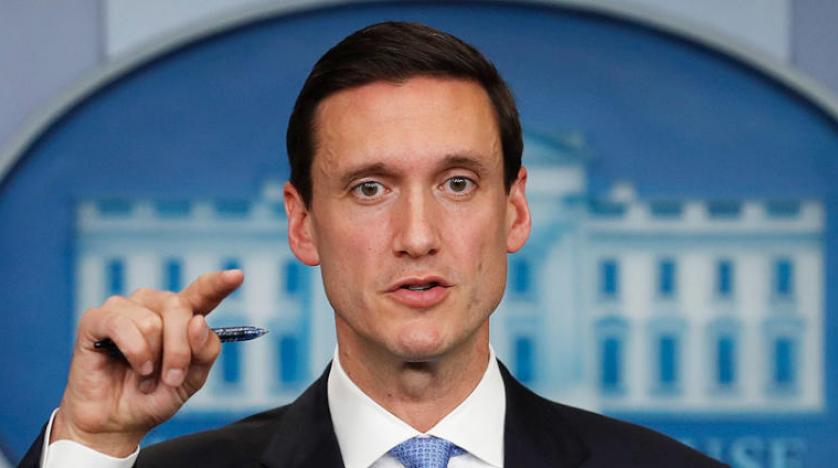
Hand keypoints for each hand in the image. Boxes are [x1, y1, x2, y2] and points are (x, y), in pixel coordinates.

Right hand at [50, 269, 244, 455]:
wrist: (117, 422)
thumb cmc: (155, 396)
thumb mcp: (193, 379)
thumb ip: (204, 351)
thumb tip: (198, 322)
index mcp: (182, 315)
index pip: (203, 292)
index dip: (218, 283)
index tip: (237, 276)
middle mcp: (154, 304)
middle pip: (180, 307)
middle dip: (180, 350)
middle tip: (172, 378)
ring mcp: (124, 308)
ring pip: (152, 321)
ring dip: (152, 357)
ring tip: (145, 374)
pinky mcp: (96, 319)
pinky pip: (122, 325)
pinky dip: (134, 352)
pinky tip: (133, 365)